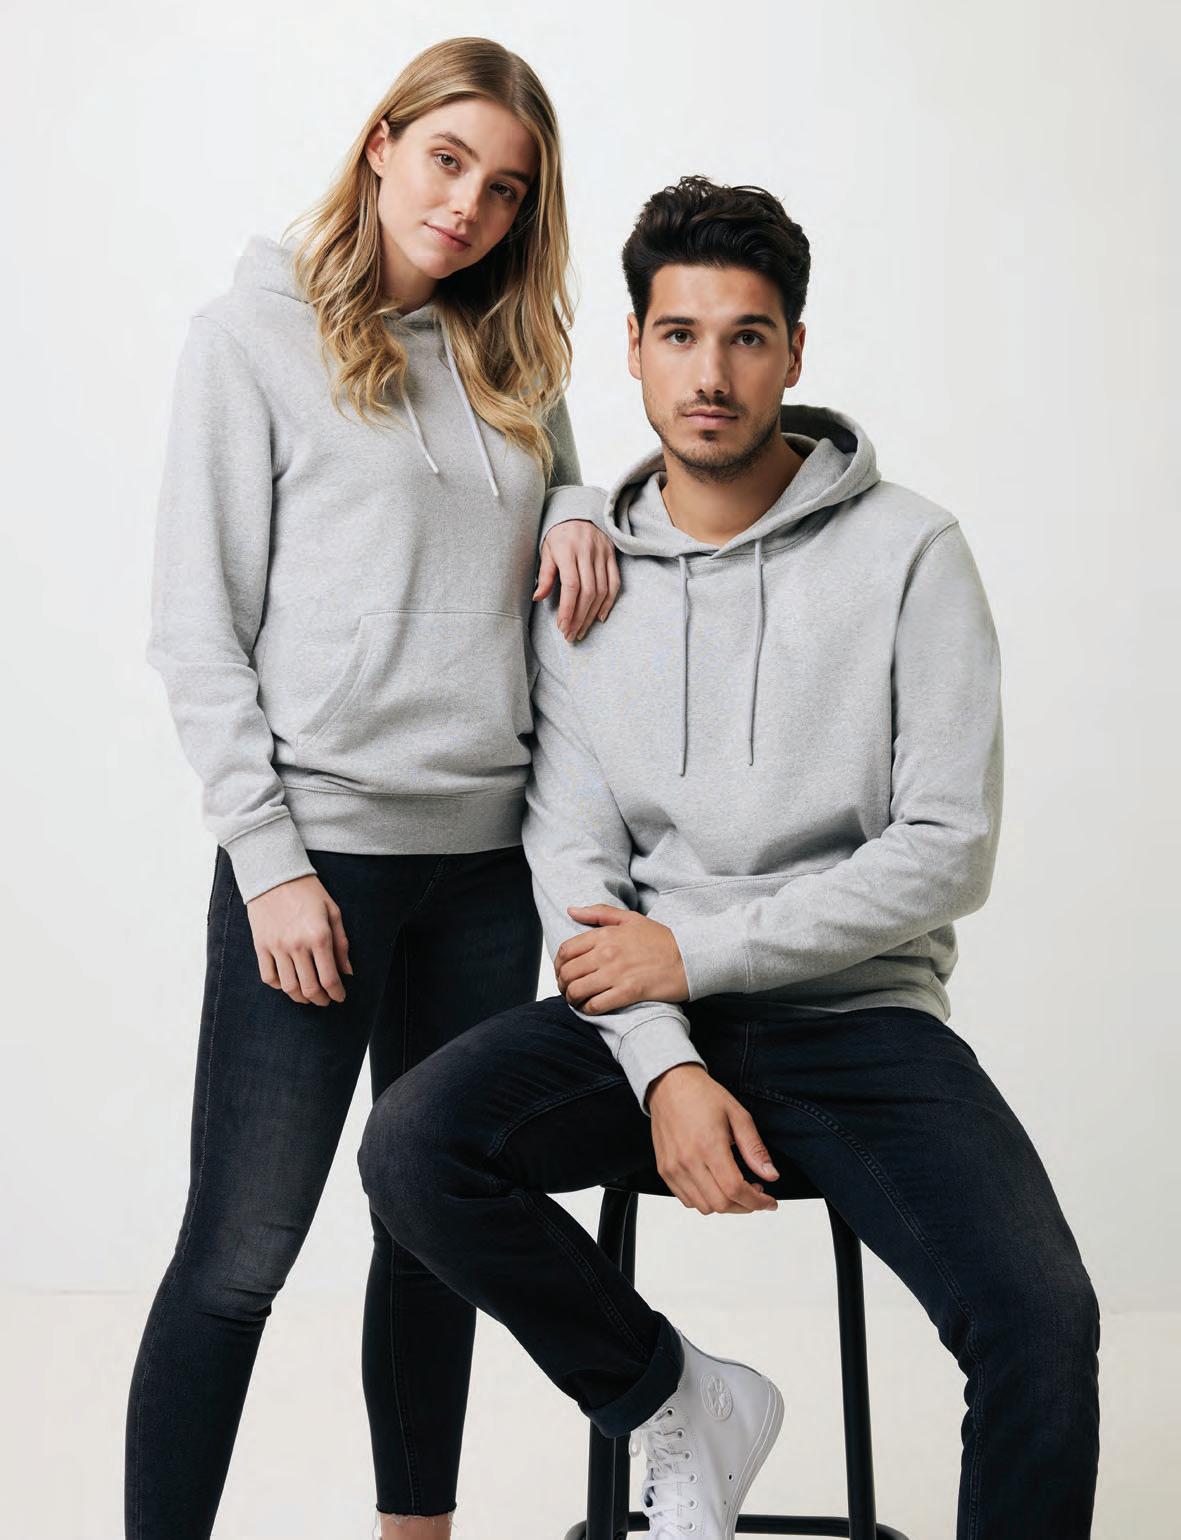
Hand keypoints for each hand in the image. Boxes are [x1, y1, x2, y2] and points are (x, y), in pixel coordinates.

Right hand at [246, 873, 352, 1006]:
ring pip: (288, 987)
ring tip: (308, 997)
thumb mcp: (333, 912)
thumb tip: (346, 972)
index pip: (330, 978)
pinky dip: (279, 986)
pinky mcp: (260, 946)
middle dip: (321, 1000)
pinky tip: (288, 983)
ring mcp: (276, 947)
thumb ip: (341, 944)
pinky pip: (268, 977)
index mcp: (319, 937)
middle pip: (309, 988)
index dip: (337, 993)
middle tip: (326, 1001)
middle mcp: (297, 946)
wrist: (274, 874)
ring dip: (301, 998)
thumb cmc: (308, 891)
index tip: (340, 997)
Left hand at [533, 520, 620, 641]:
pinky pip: (614, 583)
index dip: (568, 609)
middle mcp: (587, 552)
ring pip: (602, 590)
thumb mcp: (546, 550)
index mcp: (567, 550)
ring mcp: (602, 553)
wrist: (578, 512)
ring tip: (582, 629)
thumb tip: (538, 598)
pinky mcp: (612, 555)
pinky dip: (609, 602)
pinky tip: (600, 616)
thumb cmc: (558, 535)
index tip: (562, 626)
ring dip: (592, 614)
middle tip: (571, 635)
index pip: (571, 586)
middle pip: (588, 592)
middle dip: (579, 617)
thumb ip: (545, 574)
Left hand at [556, 903, 687, 1010]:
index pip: (565, 951)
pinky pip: (595, 1005)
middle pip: (567, 973)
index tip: (563, 972)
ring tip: (578, 1000)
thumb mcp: (630, 919)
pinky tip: (592, 1008)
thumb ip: (599, 913)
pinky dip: (588, 1010)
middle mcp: (607, 953)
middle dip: (563, 984)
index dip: (558, 965)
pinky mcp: (628, 993)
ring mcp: (617, 974)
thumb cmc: (662, 940)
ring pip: (577, 991)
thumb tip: (571, 910)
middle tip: (569, 990)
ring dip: (573, 999)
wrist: (690, 958)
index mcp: (605, 935)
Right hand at [647, 1065, 779, 1214]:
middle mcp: (687, 1161)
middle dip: (745, 1206)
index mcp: (708, 1146)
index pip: (735, 1189)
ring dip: (725, 1205)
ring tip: (736, 1189)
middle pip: (721, 1204)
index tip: (770, 1202)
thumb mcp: (738, 1115)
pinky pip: (687, 1199)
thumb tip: (771, 1175)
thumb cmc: (702, 1095)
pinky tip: (715, 1186)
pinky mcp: (664, 1170)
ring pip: (703, 1207)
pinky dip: (705, 1200)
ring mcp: (673, 1168)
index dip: (757, 1202)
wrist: (669, 1084)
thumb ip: (754, 1148)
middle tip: (756, 1193)